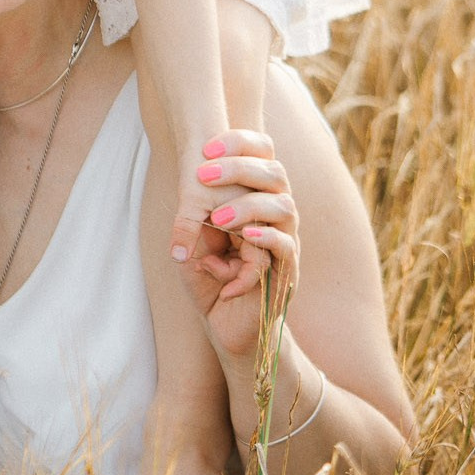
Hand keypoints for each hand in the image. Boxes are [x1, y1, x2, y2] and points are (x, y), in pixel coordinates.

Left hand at [176, 129, 299, 361]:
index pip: (260, 158)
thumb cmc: (209, 284)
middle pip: (274, 174)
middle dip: (238, 168)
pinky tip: (245, 235)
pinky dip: (266, 237)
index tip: (205, 147)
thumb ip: (190, 219)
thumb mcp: (191, 245)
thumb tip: (188, 189)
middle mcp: (275, 218)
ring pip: (283, 206)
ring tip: (216, 217)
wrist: (225, 330)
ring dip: (248, 206)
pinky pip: (285, 246)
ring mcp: (285, 243)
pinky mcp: (287, 272)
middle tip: (202, 173)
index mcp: (255, 203)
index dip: (239, 144)